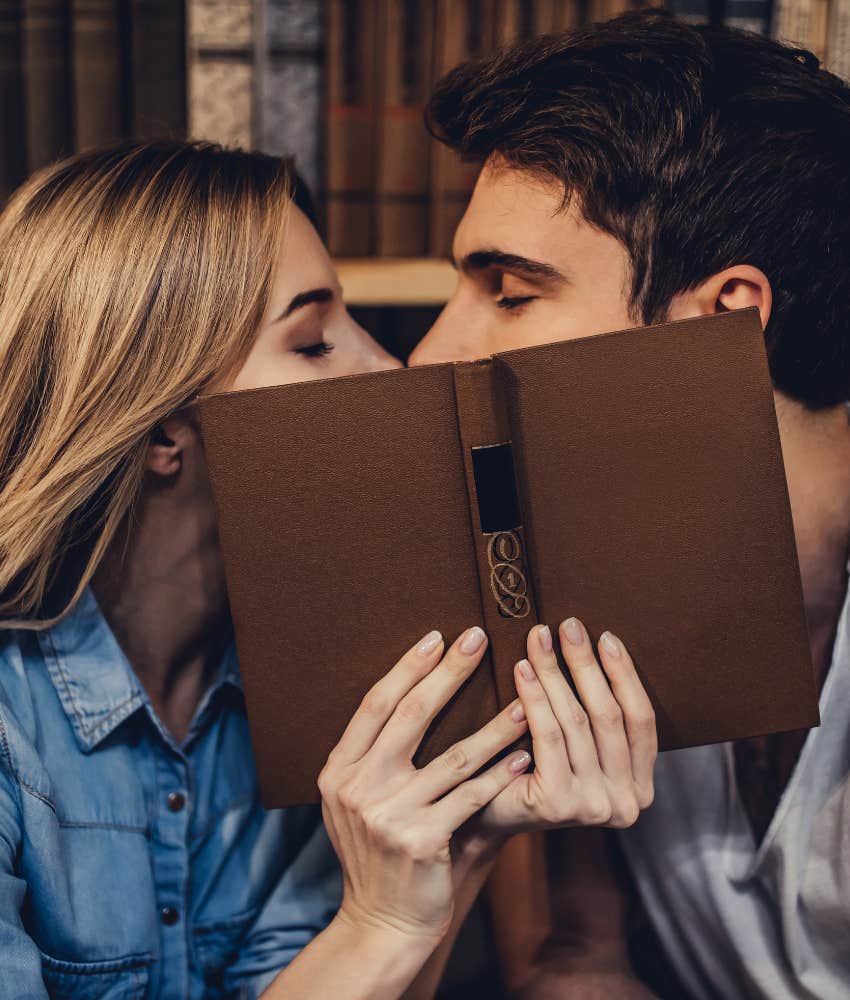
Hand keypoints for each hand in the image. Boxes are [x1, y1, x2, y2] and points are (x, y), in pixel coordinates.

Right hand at [318, 626, 530, 950]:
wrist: (381, 924)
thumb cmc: (378, 853)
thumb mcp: (356, 802)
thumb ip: (374, 757)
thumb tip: (415, 692)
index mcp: (338, 770)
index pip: (376, 704)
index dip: (408, 667)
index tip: (438, 637)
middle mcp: (357, 788)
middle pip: (410, 715)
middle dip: (449, 672)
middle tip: (479, 638)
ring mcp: (388, 816)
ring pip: (454, 756)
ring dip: (495, 725)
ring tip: (527, 700)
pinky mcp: (422, 841)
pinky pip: (472, 797)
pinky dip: (501, 775)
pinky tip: (525, 756)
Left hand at [474, 618, 656, 838]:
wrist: (481, 815)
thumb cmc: (530, 768)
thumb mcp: (575, 744)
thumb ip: (594, 715)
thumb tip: (593, 642)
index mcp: (640, 787)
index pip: (640, 719)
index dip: (624, 674)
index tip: (605, 636)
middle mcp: (626, 803)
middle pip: (608, 716)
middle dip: (586, 664)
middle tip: (568, 625)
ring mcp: (594, 806)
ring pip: (576, 721)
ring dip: (555, 673)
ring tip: (538, 639)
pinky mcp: (559, 803)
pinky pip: (548, 735)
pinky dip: (535, 697)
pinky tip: (522, 669)